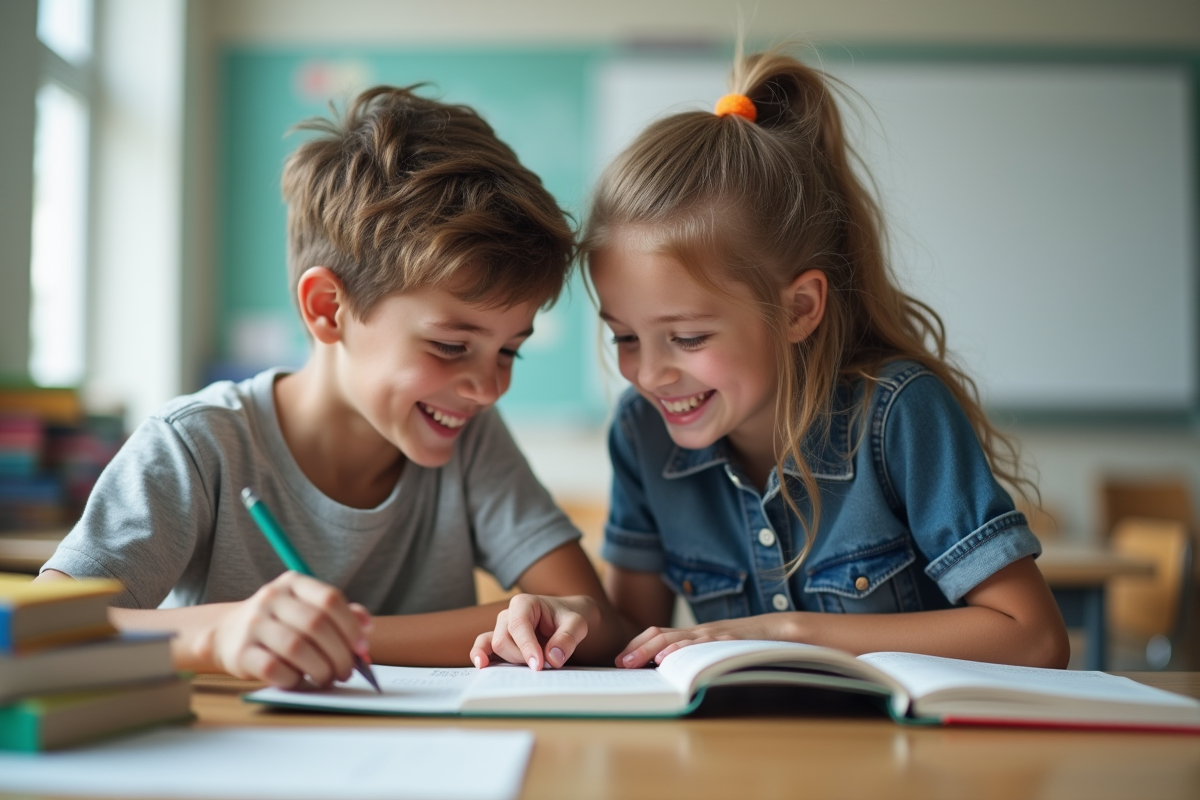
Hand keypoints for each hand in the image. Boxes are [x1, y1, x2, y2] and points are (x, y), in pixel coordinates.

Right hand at [208, 571, 371, 688]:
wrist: (227, 633)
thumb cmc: (280, 623)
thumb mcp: (307, 608)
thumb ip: (338, 614)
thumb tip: (366, 627)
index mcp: (293, 583)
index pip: (330, 598)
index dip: (351, 626)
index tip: (361, 648)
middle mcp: (271, 598)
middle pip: (316, 624)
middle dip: (339, 653)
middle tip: (346, 671)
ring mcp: (253, 624)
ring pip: (297, 647)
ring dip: (320, 668)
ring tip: (327, 678)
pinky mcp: (241, 652)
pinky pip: (274, 668)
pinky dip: (294, 678)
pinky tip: (299, 679)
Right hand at [471, 594, 598, 670]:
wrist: (565, 621)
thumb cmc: (568, 619)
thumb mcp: (577, 624)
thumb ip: (567, 638)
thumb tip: (552, 658)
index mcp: (524, 603)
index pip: (519, 626)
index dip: (527, 647)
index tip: (538, 665)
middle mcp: (507, 615)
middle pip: (503, 640)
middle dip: (521, 657)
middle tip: (543, 665)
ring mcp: (501, 628)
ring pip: (495, 647)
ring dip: (510, 661)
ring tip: (526, 668)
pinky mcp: (499, 641)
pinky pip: (483, 647)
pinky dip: (481, 655)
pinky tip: (482, 665)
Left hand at [617, 615, 798, 667]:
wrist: (783, 631)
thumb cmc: (749, 643)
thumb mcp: (719, 647)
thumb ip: (699, 654)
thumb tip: (672, 672)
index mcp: (696, 633)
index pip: (660, 633)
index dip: (638, 645)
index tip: (620, 659)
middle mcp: (701, 631)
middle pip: (660, 634)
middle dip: (636, 648)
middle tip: (619, 663)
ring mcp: (713, 635)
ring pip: (675, 639)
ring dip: (650, 650)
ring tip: (632, 662)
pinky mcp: (726, 641)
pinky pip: (700, 645)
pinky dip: (681, 651)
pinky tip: (668, 659)